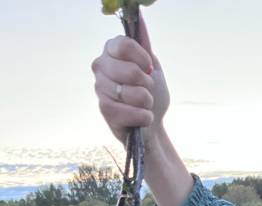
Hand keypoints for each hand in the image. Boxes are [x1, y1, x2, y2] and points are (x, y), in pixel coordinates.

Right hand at [91, 13, 169, 146]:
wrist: (152, 124)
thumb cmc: (152, 94)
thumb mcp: (153, 67)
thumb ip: (144, 44)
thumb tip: (139, 14)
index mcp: (111, 51)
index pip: (123, 44)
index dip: (142, 59)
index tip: (149, 68)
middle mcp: (100, 66)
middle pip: (129, 70)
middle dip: (147, 85)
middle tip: (146, 90)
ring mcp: (100, 88)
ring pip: (131, 93)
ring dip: (147, 102)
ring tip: (144, 104)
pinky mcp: (104, 110)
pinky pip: (129, 111)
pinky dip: (144, 116)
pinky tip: (142, 117)